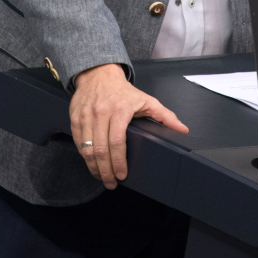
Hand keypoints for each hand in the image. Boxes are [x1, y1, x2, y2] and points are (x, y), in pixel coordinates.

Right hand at [70, 63, 188, 188]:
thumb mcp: (147, 100)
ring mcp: (86, 116)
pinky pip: (78, 142)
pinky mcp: (75, 118)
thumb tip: (182, 129)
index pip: (117, 141)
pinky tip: (92, 164)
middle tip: (112, 183)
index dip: (119, 162)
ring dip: (94, 167)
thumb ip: (165, 116)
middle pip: (101, 150)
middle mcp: (101, 113)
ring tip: (102, 177)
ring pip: (87, 149)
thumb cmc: (123, 91)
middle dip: (106, 171)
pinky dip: (84, 156)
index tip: (123, 174)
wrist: (99, 74)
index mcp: (120, 110)